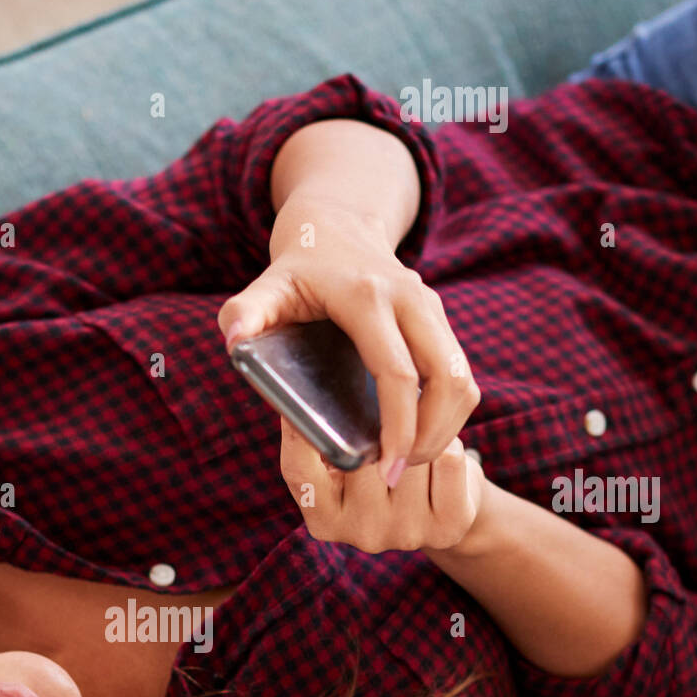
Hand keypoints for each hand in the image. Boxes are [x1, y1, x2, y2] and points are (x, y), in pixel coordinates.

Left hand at [218, 192, 478, 485]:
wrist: (336, 224)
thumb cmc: (295, 268)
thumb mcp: (265, 287)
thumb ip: (244, 313)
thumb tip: (234, 342)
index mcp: (367, 297)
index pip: (397, 372)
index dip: (398, 426)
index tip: (389, 468)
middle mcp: (410, 299)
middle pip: (447, 378)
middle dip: (431, 435)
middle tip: (402, 472)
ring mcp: (431, 307)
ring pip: (462, 379)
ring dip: (445, 427)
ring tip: (411, 459)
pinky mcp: (440, 318)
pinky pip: (459, 374)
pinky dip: (448, 411)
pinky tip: (419, 435)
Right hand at [279, 417, 487, 554]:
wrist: (440, 511)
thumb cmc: (381, 470)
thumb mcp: (343, 464)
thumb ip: (327, 440)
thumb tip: (309, 388)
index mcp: (323, 518)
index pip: (299, 470)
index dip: (298, 431)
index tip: (299, 400)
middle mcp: (360, 533)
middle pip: (366, 452)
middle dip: (378, 428)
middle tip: (383, 432)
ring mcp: (405, 534)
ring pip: (411, 450)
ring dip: (419, 433)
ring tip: (415, 446)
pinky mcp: (447, 527)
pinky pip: (449, 458)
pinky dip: (450, 445)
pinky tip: (440, 460)